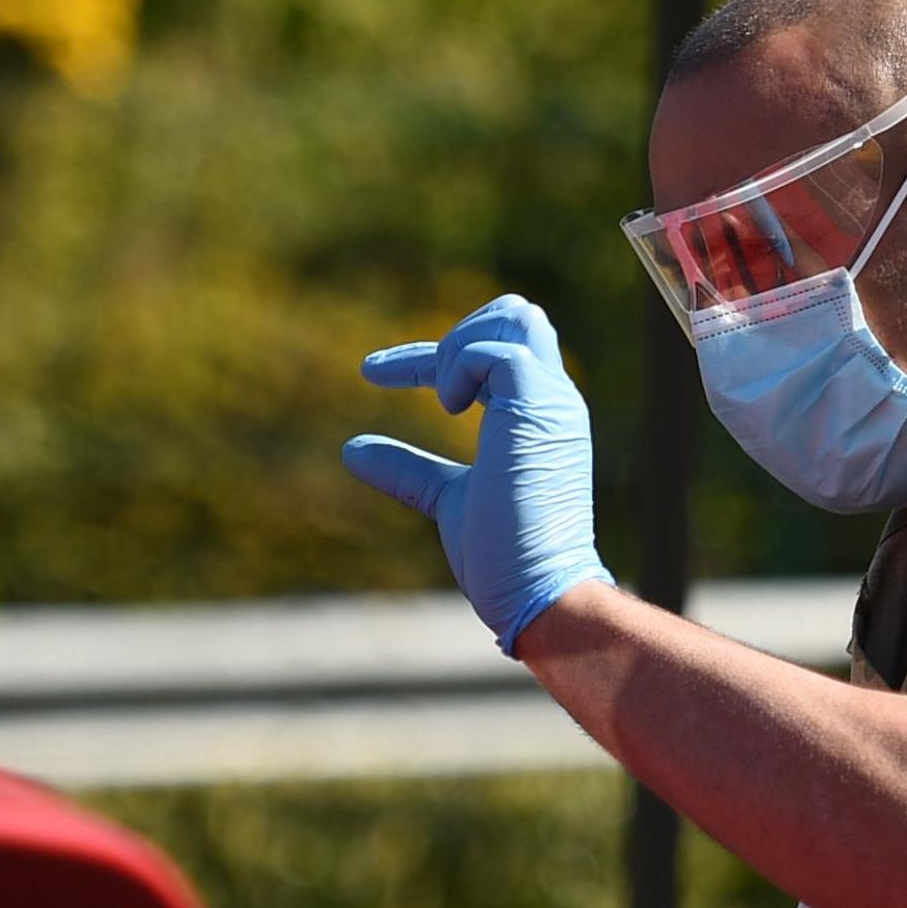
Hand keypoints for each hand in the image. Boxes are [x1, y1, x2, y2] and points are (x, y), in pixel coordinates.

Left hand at [343, 294, 614, 655]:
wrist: (540, 592)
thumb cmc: (504, 556)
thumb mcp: (448, 499)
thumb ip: (410, 470)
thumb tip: (352, 449)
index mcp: (539, 419)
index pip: (495, 353)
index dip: (431, 357)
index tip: (371, 373)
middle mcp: (554, 402)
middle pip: (519, 315)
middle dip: (458, 333)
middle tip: (411, 375)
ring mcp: (551, 403)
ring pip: (516, 316)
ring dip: (461, 344)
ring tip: (438, 394)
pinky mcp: (537, 410)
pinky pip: (496, 352)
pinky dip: (458, 367)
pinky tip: (445, 409)